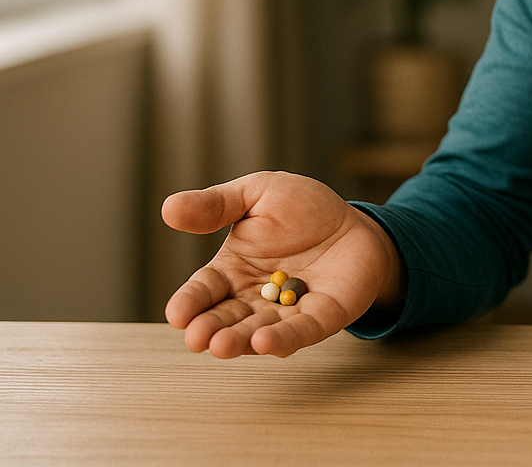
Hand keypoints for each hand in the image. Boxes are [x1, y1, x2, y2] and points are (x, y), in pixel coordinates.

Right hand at [161, 171, 402, 357]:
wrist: (354, 221)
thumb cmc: (302, 208)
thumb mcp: (257, 194)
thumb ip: (216, 205)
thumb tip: (168, 208)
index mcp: (231, 271)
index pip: (204, 291)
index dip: (189, 303)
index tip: (176, 314)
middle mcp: (253, 298)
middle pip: (226, 319)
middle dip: (210, 330)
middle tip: (197, 339)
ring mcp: (286, 311)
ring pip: (258, 331)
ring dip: (240, 341)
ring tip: (222, 346)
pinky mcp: (321, 318)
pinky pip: (301, 331)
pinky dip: (283, 338)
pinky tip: (265, 343)